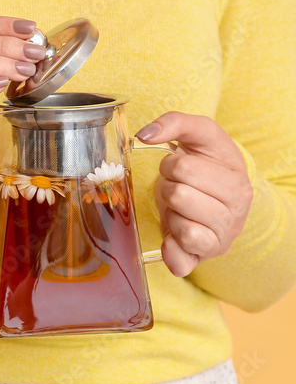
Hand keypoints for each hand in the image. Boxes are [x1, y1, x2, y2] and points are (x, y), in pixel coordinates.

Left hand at [135, 111, 253, 276]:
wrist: (217, 198)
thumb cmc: (205, 165)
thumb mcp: (198, 136)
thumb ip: (175, 122)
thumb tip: (145, 134)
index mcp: (237, 180)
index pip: (183, 167)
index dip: (171, 164)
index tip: (179, 167)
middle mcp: (236, 212)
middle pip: (178, 196)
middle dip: (168, 188)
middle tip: (177, 188)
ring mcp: (222, 239)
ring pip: (181, 227)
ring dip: (170, 214)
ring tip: (179, 208)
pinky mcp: (203, 260)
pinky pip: (179, 260)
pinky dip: (170, 249)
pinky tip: (174, 235)